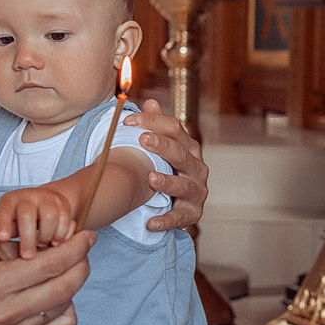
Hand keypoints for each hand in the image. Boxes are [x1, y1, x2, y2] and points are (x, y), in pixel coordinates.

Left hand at [0, 183, 80, 252]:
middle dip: (28, 238)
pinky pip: (66, 221)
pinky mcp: (64, 204)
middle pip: (27, 214)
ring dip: (47, 236)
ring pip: (50, 217)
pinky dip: (62, 235)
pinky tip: (56, 243)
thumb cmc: (20, 220)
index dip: (3, 223)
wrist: (45, 204)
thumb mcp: (6, 226)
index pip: (5, 209)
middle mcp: (28, 196)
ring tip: (43, 247)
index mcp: (10, 201)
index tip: (3, 239)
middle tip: (27, 257)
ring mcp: (48, 199)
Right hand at [0, 231, 94, 324]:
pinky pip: (58, 324)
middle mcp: (6, 311)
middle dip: (82, 263)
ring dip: (74, 283)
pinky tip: (54, 291)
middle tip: (84, 248)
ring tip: (66, 266)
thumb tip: (54, 239)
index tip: (86, 235)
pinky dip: (66, 305)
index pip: (49, 264)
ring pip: (65, 306)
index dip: (75, 248)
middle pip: (64, 287)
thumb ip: (17, 249)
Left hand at [132, 98, 207, 231]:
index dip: (153, 122)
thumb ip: (157, 126)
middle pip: (181, 154)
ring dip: (168, 182)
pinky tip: (151, 222)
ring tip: (151, 178)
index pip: (175, 129)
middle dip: (163, 147)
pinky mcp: (192, 214)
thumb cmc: (169, 169)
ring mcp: (196, 191)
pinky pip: (180, 218)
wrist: (181, 202)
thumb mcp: (164, 147)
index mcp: (189, 148)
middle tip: (143, 139)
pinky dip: (166, 221)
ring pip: (184, 186)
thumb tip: (150, 102)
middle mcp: (197, 168)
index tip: (128, 121)